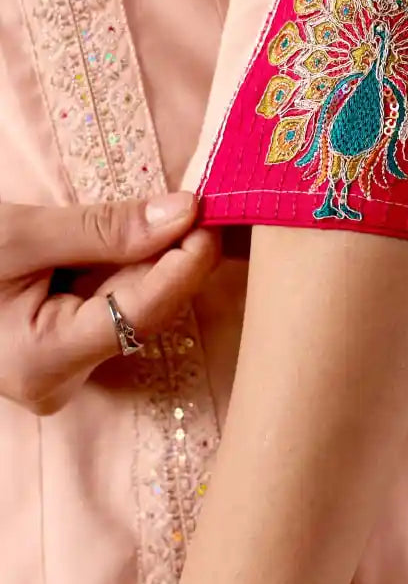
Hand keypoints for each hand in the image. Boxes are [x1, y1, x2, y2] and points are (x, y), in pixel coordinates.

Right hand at [0, 192, 218, 414]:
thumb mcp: (21, 235)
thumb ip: (104, 227)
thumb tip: (184, 212)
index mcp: (43, 363)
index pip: (138, 314)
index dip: (182, 266)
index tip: (210, 218)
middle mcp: (59, 381)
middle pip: (141, 312)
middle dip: (172, 256)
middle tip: (203, 202)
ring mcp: (61, 369)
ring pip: (131, 306)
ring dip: (153, 257)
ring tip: (177, 210)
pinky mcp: (61, 349)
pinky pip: (111, 305)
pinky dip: (128, 266)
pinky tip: (147, 233)